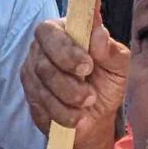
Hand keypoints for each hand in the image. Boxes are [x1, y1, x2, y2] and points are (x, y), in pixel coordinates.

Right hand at [22, 18, 127, 134]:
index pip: (49, 31)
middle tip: (90, 96)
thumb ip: (110, 50)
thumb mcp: (117, 66)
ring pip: (41, 88)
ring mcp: (32, 74)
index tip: (88, 66)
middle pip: (42, 63)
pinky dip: (61, 115)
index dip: (65, 49)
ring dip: (67, 102)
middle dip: (68, 84)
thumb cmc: (106, 82)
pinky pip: (40, 107)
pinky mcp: (30, 97)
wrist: (97, 116)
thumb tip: (99, 32)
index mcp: (61, 32)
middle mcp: (40, 50)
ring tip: (87, 108)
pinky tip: (76, 117)